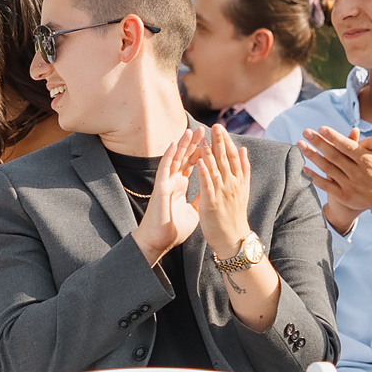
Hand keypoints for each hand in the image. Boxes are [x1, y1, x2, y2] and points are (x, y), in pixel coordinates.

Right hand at [132, 131, 203, 264]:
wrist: (160, 242)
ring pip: (174, 159)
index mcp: (180, 186)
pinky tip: (173, 144)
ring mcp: (166, 183)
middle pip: (185, 158)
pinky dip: (168, 156)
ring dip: (182, 145)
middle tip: (204, 129)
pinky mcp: (160, 188)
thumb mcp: (194, 211)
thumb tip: (209, 191)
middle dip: (194, 144)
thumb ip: (200, 198)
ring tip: (191, 131)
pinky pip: (164, 169)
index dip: (201, 152)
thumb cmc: (174, 229)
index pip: (192, 164)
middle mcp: (173, 181)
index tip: (212, 141)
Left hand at [191, 125, 254, 254]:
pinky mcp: (212, 202)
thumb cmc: (235, 216)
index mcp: (238, 180)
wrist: (234, 239)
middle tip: (215, 125)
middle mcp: (232, 184)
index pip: (233, 156)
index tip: (220, 127)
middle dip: (220, 141)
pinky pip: (208, 184)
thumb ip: (244, 169)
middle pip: (226, 159)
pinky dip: (204, 171)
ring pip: (216, 168)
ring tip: (204, 138)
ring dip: (210, 153)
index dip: (226, 141)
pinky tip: (199, 160)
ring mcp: (223, 193)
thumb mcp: (243, 190)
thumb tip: (244, 150)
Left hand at [300, 124, 371, 219]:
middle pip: (333, 155)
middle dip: (318, 142)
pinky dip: (314, 177)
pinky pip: (326, 185)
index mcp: (367, 161)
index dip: (334, 137)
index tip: (321, 128)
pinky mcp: (344, 195)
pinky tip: (304, 167)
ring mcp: (349, 185)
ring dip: (312, 156)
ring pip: (327, 168)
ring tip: (300, 145)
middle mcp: (356, 172)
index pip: (347, 146)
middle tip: (305, 132)